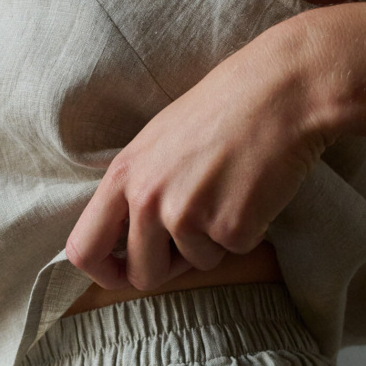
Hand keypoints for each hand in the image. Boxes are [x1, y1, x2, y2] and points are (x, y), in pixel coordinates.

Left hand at [64, 17, 334, 290]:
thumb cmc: (224, 109)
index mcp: (123, 176)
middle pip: (142, 275)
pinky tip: (256, 188)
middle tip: (196, 236)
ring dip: (216, 241)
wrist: (282, 89)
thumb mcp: (157, 142)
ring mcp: (188, 215)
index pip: (83, 249)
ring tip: (232, 188)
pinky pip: (236, 251)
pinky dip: (250, 230)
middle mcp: (148, 199)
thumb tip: (125, 240)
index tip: (125, 272)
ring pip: (196, 264)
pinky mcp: (231, 227)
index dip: (104, 272)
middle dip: (169, 269)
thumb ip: (137, 189)